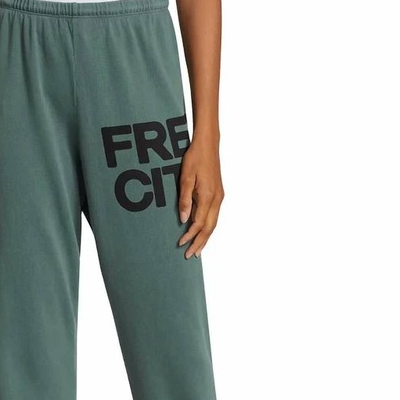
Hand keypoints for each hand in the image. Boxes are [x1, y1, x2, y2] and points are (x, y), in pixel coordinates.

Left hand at [177, 139, 224, 257]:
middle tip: (191, 255)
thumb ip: (184, 200)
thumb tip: (183, 219)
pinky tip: (202, 231)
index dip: (190, 236)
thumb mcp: (185, 178)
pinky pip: (214, 216)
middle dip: (200, 243)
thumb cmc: (195, 158)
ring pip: (213, 223)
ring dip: (205, 237)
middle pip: (209, 228)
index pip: (198, 223)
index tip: (180, 244)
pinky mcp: (218, 194)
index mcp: (208, 196)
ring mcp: (219, 197)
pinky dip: (208, 227)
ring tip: (198, 249)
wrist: (208, 144)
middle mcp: (216, 199)